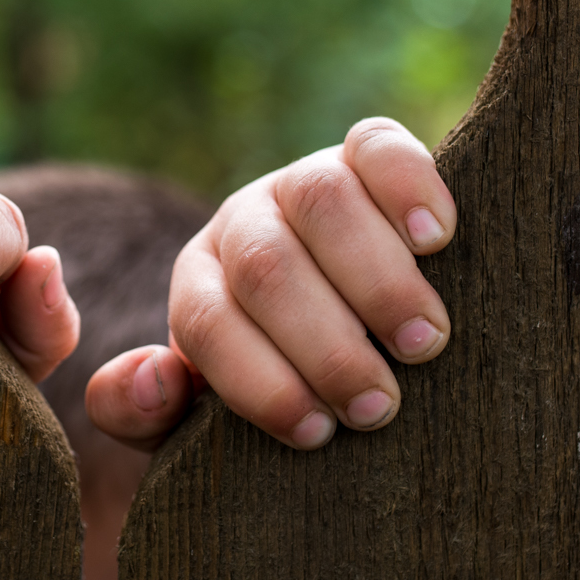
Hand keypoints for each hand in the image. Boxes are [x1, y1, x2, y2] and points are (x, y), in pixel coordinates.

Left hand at [85, 117, 455, 450]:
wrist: (352, 324)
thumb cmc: (287, 387)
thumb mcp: (199, 419)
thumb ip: (143, 414)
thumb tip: (154, 377)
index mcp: (200, 285)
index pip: (206, 323)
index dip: (259, 382)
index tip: (317, 432)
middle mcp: (244, 223)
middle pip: (266, 266)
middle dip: (326, 346)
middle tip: (378, 406)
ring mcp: (305, 180)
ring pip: (321, 201)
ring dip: (377, 280)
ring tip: (422, 343)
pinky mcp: (366, 154)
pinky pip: (379, 147)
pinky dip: (410, 187)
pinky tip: (436, 240)